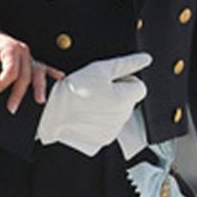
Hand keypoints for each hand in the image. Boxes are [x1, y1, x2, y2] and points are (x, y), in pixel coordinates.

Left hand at [0, 22, 64, 113]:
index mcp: (10, 49)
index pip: (11, 71)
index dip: (2, 84)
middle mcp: (22, 51)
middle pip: (25, 75)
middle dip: (18, 93)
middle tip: (11, 107)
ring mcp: (28, 55)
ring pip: (37, 72)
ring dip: (39, 86)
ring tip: (40, 100)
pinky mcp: (29, 59)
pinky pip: (43, 66)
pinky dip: (52, 72)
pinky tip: (59, 78)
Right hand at [36, 52, 151, 156]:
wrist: (51, 111)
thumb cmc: (72, 90)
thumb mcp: (100, 69)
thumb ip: (126, 63)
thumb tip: (145, 59)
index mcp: (125, 99)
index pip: (139, 86)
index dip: (124, 79)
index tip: (108, 80)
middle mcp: (123, 116)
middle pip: (129, 99)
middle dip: (117, 93)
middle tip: (96, 88)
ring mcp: (114, 129)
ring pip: (120, 112)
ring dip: (110, 105)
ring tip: (90, 100)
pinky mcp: (105, 137)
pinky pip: (111, 124)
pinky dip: (103, 118)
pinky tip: (89, 112)